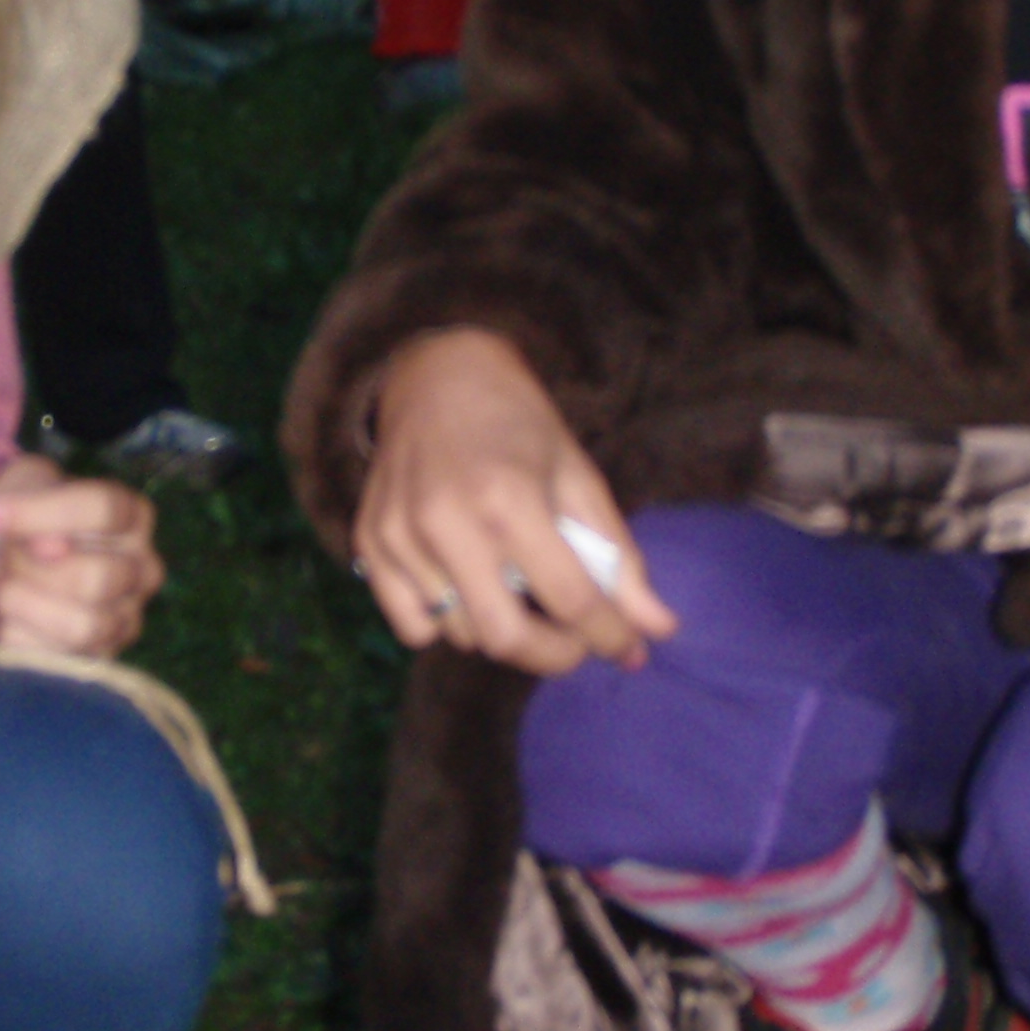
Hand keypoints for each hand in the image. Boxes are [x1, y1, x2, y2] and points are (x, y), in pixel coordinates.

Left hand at [0, 456, 161, 657]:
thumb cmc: (20, 519)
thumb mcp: (18, 492)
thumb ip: (32, 506)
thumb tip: (49, 549)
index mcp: (133, 517)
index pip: (103, 510)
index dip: (40, 514)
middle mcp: (142, 570)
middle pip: (96, 579)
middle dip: (29, 571)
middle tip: (0, 559)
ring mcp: (126, 619)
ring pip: (83, 627)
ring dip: (23, 607)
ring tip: (1, 588)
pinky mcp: (99, 659)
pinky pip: (53, 658)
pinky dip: (16, 635)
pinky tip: (8, 616)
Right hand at [351, 328, 676, 676]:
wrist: (436, 375)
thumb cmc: (518, 423)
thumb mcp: (579, 476)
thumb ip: (618, 557)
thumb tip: (659, 630)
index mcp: (510, 497)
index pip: (570, 599)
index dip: (610, 635)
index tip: (629, 648)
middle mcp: (446, 522)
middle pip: (506, 638)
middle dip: (554, 655)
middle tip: (576, 643)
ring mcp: (400, 536)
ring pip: (461, 636)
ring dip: (502, 631)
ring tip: (519, 593)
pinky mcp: (370, 544)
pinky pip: (413, 628)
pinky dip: (445, 625)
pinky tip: (465, 586)